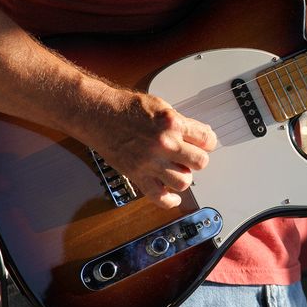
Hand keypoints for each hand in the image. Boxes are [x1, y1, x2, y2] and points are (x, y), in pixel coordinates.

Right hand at [86, 89, 216, 208]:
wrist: (98, 114)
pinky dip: (169, 200)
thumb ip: (180, 122)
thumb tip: (200, 134)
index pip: (207, 139)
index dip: (208, 141)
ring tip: (178, 169)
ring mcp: (151, 162)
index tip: (204, 143)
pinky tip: (173, 196)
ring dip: (184, 176)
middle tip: (190, 156)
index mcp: (172, 124)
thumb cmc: (126, 108)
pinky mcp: (138, 175)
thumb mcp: (160, 106)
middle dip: (197, 158)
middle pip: (200, 162)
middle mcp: (164, 144)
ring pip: (184, 182)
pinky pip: (159, 197)